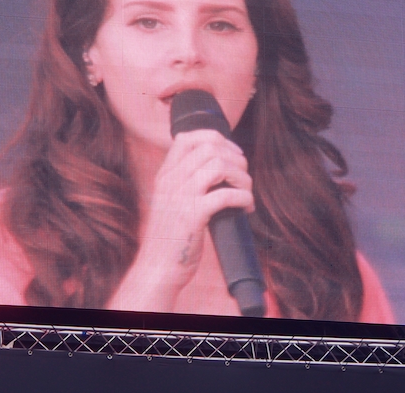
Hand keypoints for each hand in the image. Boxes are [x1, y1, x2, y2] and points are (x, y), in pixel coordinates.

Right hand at [108, 129, 254, 311]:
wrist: (157, 268)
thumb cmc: (170, 238)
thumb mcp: (169, 202)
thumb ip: (183, 183)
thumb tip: (216, 168)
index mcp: (165, 175)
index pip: (187, 137)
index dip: (216, 139)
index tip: (231, 155)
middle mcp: (170, 180)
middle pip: (209, 147)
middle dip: (235, 157)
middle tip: (243, 177)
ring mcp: (180, 197)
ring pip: (219, 165)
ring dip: (242, 176)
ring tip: (246, 192)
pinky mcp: (193, 216)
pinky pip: (226, 194)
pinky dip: (244, 198)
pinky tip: (246, 208)